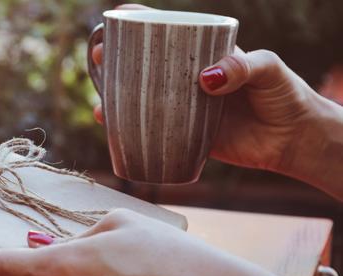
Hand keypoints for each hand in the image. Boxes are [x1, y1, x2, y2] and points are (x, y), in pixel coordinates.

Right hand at [93, 4, 342, 194]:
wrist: (293, 140)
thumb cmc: (285, 95)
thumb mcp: (269, 69)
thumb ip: (243, 66)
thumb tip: (205, 80)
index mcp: (205, 55)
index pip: (170, 33)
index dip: (141, 25)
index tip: (118, 18)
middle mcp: (188, 79)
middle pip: (145, 66)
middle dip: (116, 60)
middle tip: (99, 57)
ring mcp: (184, 108)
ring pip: (142, 100)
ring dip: (116, 100)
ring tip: (101, 104)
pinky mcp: (185, 136)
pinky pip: (152, 132)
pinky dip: (130, 131)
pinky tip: (114, 129)